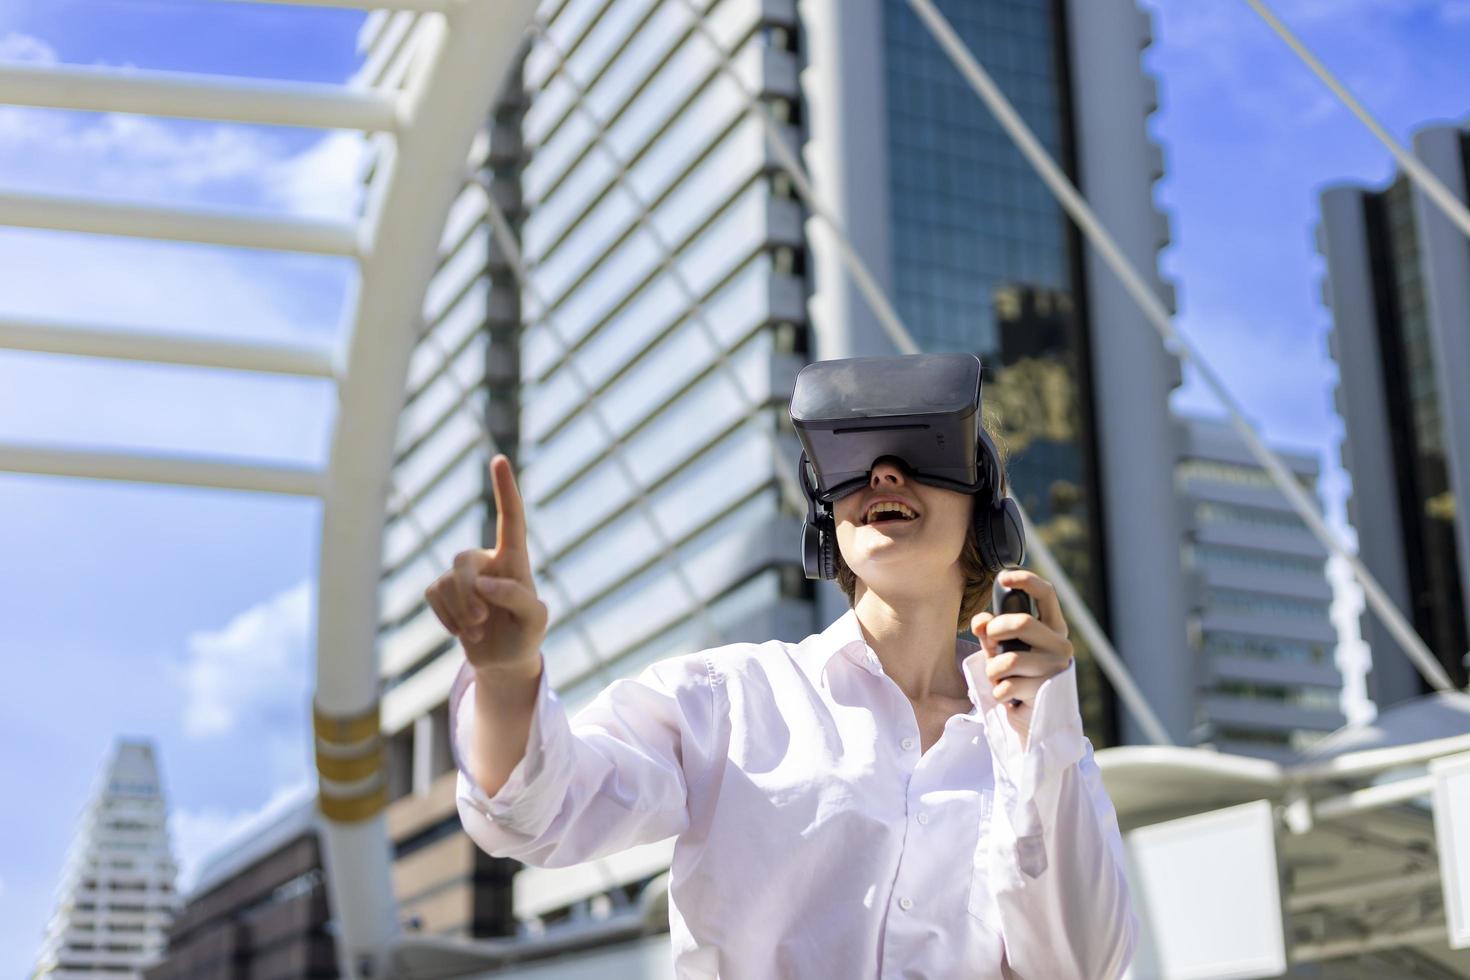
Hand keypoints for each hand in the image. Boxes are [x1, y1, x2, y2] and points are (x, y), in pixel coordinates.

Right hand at [423, 454, 546, 673]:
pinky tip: (463, 632)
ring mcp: (463, 574)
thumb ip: (518, 597)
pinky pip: (433, 595)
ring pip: (445, 581)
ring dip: (459, 613)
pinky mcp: (443, 591)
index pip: (510, 518)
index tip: (499, 459)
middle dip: (467, 595)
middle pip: (462, 562)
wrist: (504, 660)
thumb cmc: (526, 635)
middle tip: (481, 622)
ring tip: (478, 631)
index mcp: (515, 559)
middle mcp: (487, 559)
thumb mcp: (535, 621)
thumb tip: (485, 583)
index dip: (505, 489)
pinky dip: (446, 618)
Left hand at [970, 569, 1073, 740]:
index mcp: (1054, 628)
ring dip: (994, 669)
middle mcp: (1061, 645)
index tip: (1002, 577)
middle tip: (991, 641)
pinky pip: (1006, 686)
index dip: (1025, 580)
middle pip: (1022, 622)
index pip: (1047, 593)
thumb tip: (979, 621)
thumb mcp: (1002, 648)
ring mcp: (1055, 669)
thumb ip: (990, 631)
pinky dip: (998, 691)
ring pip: (1010, 659)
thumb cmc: (1018, 676)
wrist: (1033, 719)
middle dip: (996, 630)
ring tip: (999, 677)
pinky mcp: (1045, 692)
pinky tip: (1007, 696)